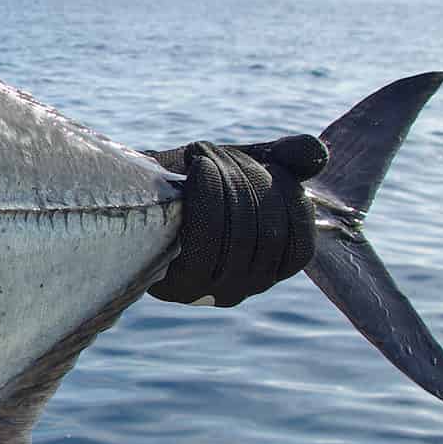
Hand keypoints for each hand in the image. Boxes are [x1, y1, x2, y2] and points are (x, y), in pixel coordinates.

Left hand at [146, 135, 328, 307]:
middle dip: (252, 181)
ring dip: (227, 184)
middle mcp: (241, 288)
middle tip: (222, 152)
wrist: (125, 188)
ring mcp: (208, 292)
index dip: (294, 204)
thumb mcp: (243, 163)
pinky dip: (206, 196)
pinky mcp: (176, 284)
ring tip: (204, 155)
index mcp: (265, 268)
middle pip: (270, 236)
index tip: (272, 167)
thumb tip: (317, 154)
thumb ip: (283, 158)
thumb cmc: (189, 179)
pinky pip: (204, 240)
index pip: (300, 249)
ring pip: (240, 235)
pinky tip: (194, 172)